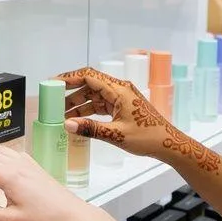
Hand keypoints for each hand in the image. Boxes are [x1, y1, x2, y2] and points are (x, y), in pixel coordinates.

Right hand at [55, 66, 220, 174]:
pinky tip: (77, 120)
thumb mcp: (116, 134)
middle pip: (89, 84)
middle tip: (53, 102)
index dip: (69, 78)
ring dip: (78, 103)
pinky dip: (88, 110)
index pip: (89, 76)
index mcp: (119, 90)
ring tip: (61, 115)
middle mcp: (119, 89)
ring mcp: (121, 98)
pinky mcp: (122, 106)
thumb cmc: (147, 137)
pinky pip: (100, 104)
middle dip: (70, 93)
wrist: (168, 144)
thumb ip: (90, 129)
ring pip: (94, 95)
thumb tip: (67, 125)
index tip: (53, 83)